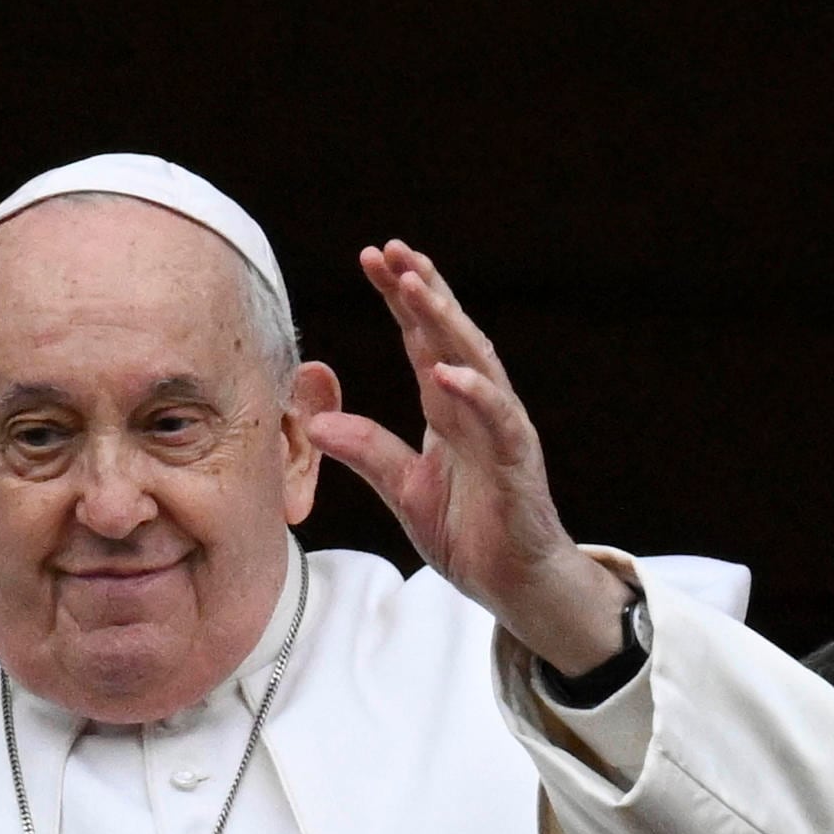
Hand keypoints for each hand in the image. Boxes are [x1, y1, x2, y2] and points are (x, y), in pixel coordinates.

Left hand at [309, 241, 631, 674]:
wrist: (515, 584)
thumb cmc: (471, 535)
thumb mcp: (404, 490)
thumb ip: (367, 452)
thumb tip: (315, 423)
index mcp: (448, 411)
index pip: (422, 341)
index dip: (400, 299)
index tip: (372, 258)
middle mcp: (477, 409)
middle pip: (449, 336)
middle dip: (422, 291)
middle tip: (392, 250)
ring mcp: (501, 431)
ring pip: (476, 362)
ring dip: (447, 322)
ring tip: (417, 287)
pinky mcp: (518, 463)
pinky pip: (499, 420)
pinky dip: (476, 394)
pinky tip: (449, 371)